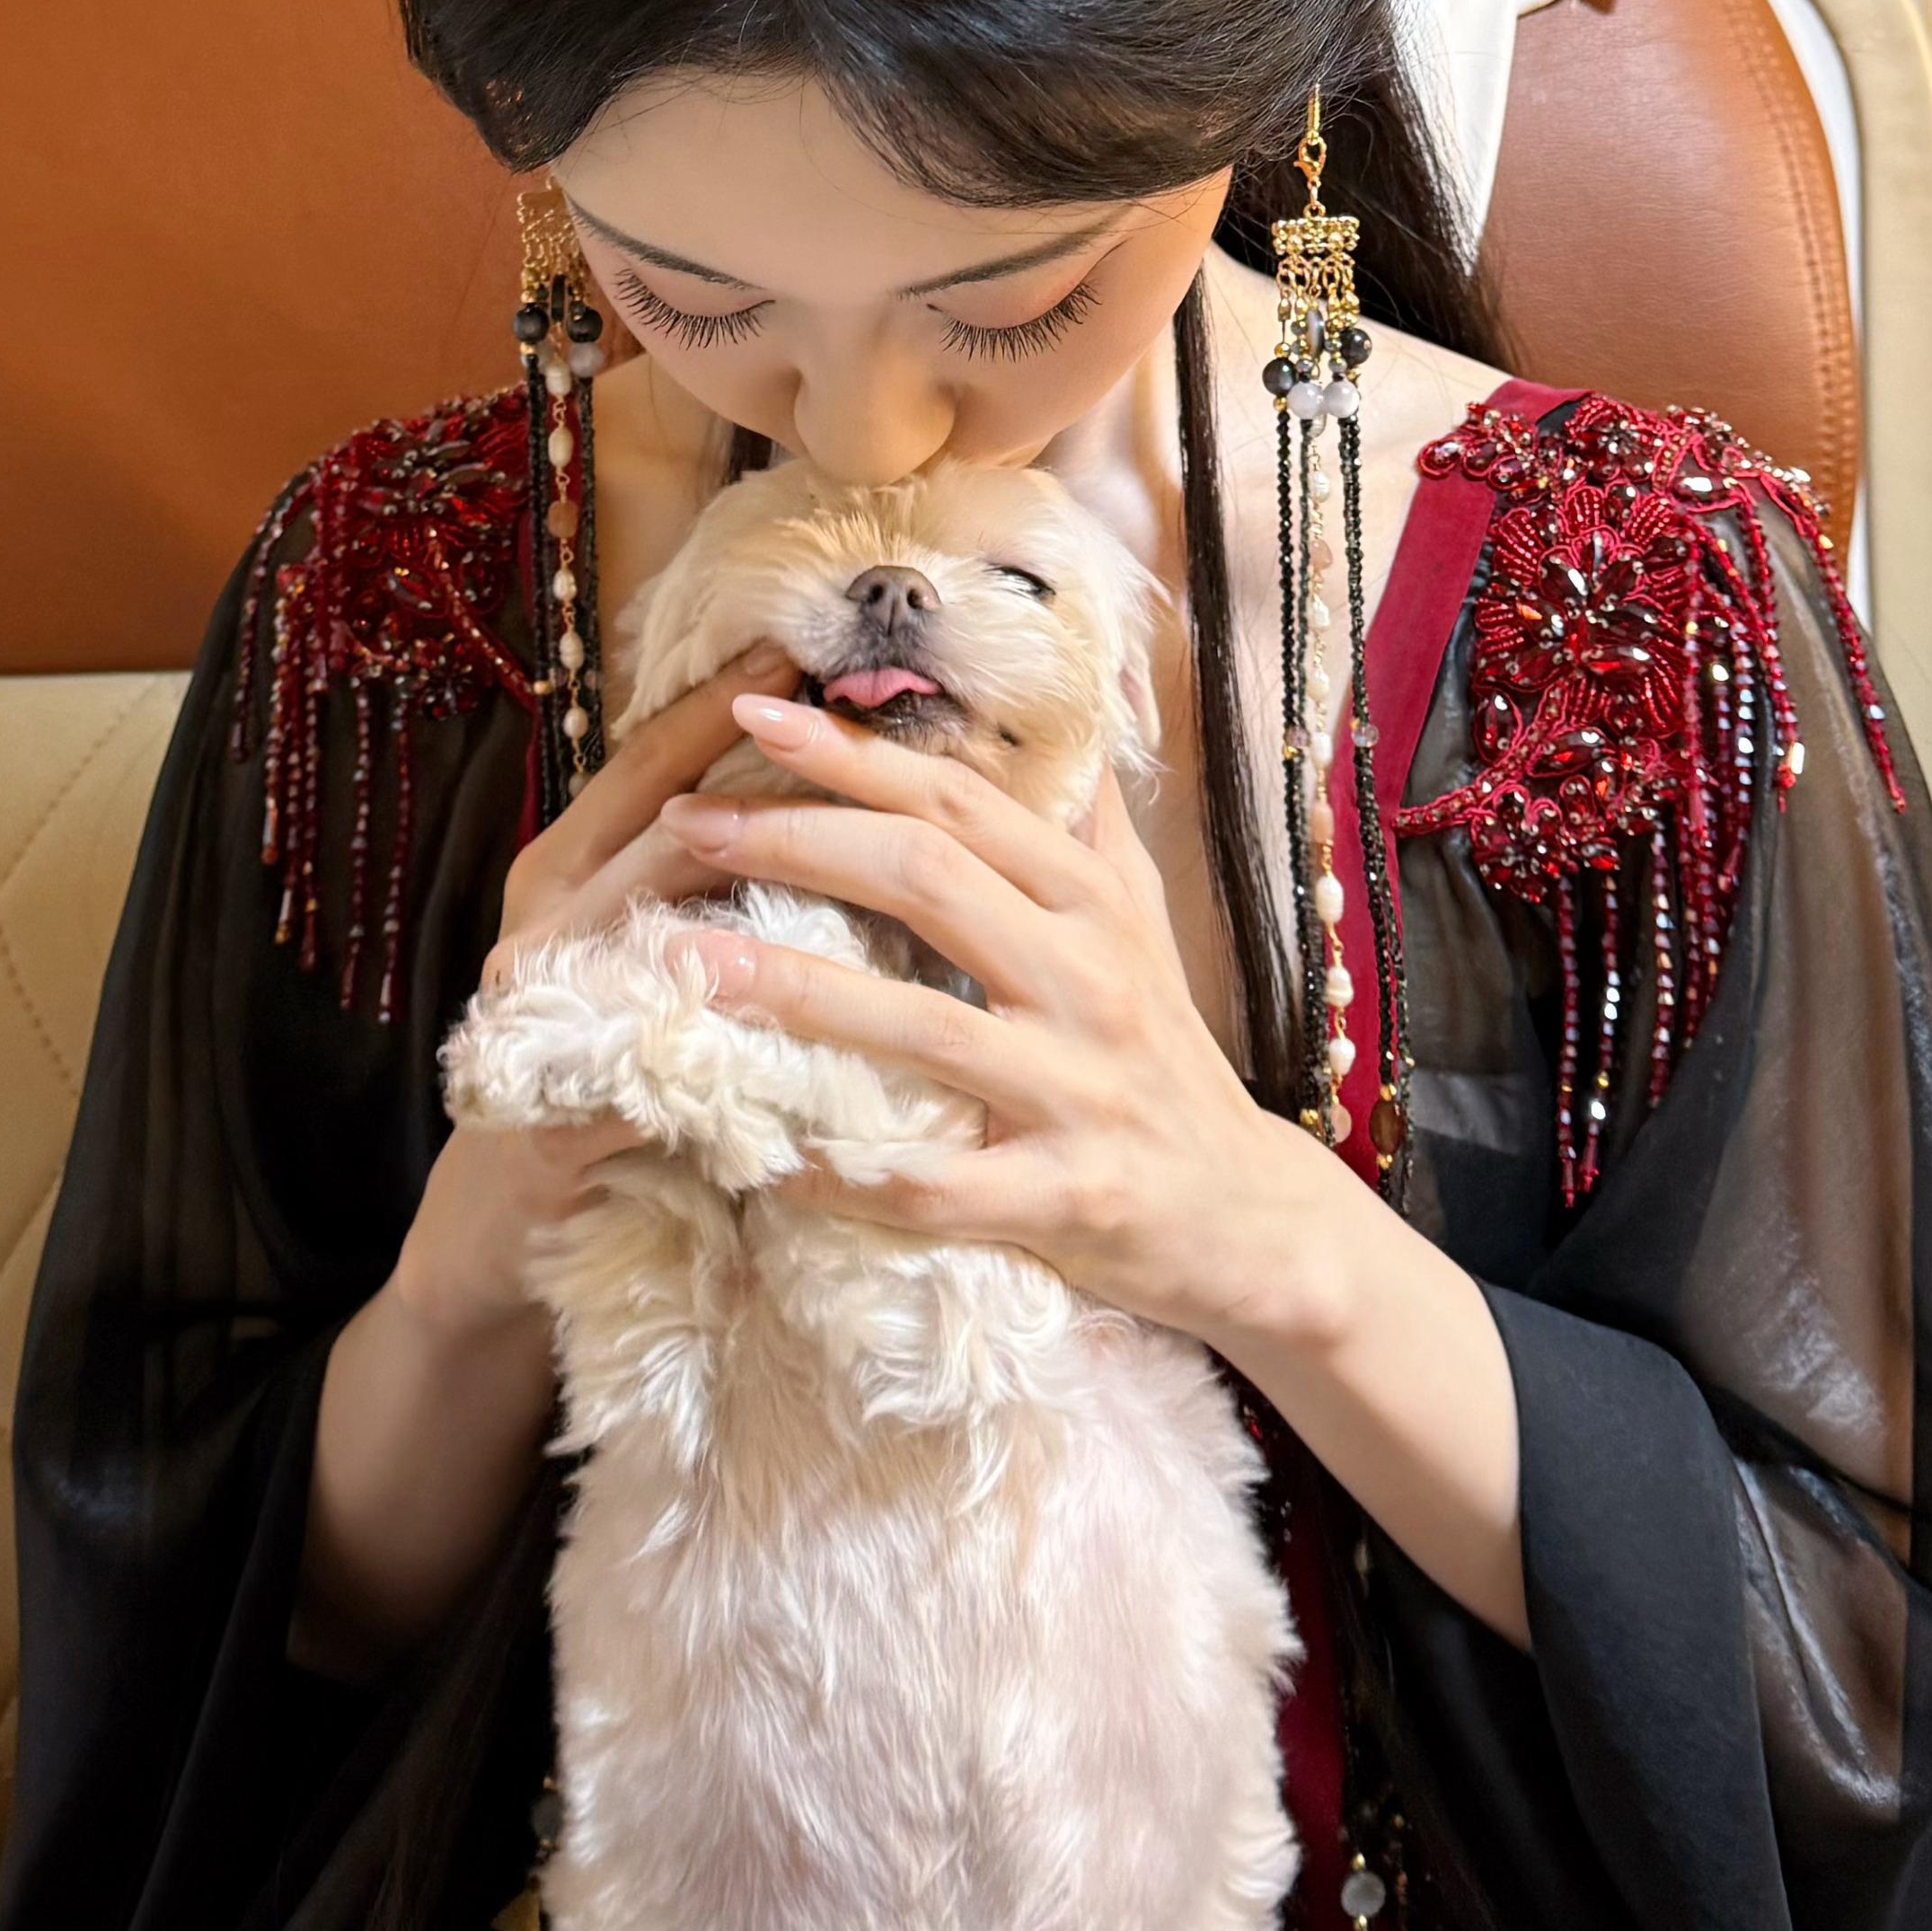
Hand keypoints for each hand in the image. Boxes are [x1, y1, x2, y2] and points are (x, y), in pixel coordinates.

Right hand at [392, 655, 803, 1342]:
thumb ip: (708, 883)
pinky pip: (653, 1066)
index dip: (720, 703)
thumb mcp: (647, 961)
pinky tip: (818, 1029)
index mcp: (563, 875)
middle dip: (765, 779)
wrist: (505, 1237)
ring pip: (656, 927)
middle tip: (861, 729)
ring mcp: (540, 1020)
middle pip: (661, 828)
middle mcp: (540, 927)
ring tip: (864, 851)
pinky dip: (732, 1046)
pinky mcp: (553, 1117)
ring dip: (758, 891)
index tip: (800, 644)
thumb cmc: (606, 1078)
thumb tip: (830, 795)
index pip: (644, 764)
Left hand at [657, 687, 1348, 1356]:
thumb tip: (1071, 716)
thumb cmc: (1170, 1056)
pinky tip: (769, 1160)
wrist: (1247, 1215)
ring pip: (922, 1024)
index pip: (960, 802)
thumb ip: (1089, 827)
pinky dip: (852, 1173)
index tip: (751, 719)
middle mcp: (1089, 977)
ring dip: (795, 992)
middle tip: (684, 826)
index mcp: (1092, 902)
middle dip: (796, 841)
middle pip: (928, 880)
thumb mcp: (1143, 925)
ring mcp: (1079, 1087)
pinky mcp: (1068, 1193)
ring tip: (689, 967)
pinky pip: (939, 1184)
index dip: (854, 755)